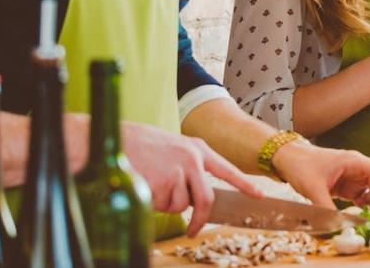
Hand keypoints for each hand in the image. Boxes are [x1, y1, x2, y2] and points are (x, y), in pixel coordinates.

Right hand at [121, 121, 265, 236]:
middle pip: (206, 199)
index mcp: (197, 148)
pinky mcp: (163, 183)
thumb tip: (194, 193)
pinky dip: (152, 203)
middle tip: (193, 231)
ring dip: (166, 204)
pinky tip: (142, 184)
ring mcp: (178, 171)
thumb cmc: (138, 145)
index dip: (244, 184)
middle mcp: (192, 159)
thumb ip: (188, 165)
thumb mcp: (172, 148)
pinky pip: (162, 206)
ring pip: (180, 205)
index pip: (227, 170)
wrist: (110, 139)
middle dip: (200, 219)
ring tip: (151, 183)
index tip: (260, 195)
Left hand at [271, 140, 369, 208]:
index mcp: (354, 162)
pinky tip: (364, 217)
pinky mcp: (344, 186)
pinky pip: (360, 197)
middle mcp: (357, 168)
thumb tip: (336, 226)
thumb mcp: (313, 188)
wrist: (287, 158)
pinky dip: (364, 207)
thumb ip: (326, 208)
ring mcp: (351, 177)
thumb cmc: (301, 164)